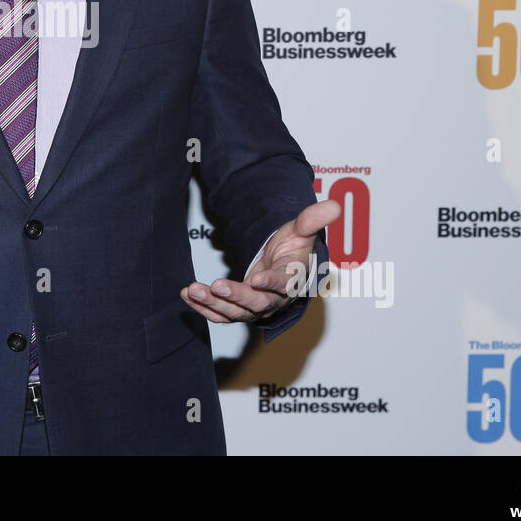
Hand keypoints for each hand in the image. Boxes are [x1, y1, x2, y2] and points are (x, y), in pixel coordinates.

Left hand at [180, 199, 339, 323]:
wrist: (283, 266)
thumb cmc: (293, 248)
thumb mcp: (301, 230)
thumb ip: (312, 219)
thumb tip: (334, 205)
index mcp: (292, 279)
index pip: (283, 284)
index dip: (270, 282)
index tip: (256, 278)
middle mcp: (275, 299)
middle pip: (256, 303)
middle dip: (235, 296)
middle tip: (216, 285)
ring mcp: (255, 308)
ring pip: (235, 312)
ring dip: (212, 303)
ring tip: (192, 289)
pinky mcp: (239, 311)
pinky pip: (220, 315)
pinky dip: (203, 308)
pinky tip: (186, 295)